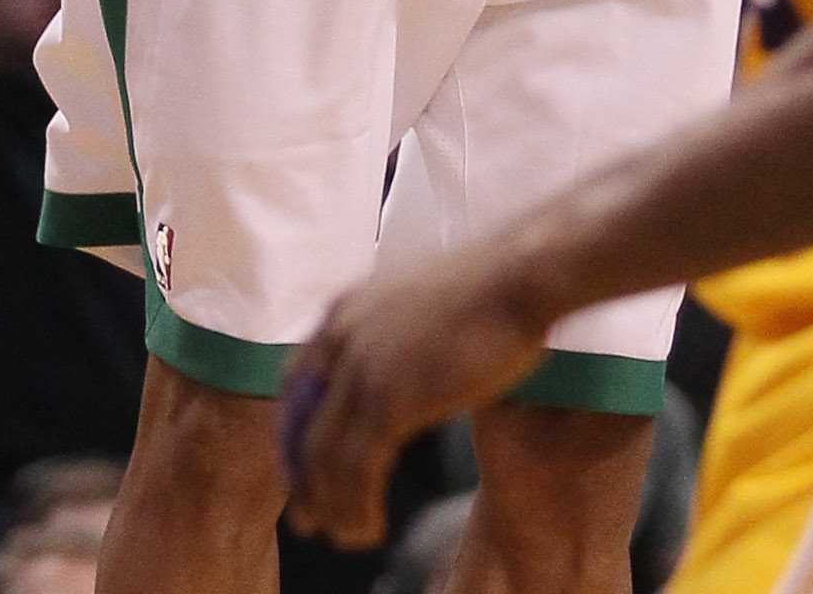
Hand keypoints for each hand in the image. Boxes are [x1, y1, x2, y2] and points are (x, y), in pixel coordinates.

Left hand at [284, 249, 551, 546]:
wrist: (518, 276)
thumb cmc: (488, 286)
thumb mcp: (417, 300)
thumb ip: (391, 331)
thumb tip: (395, 369)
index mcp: (346, 309)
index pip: (296, 382)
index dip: (294, 431)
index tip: (302, 463)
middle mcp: (342, 337)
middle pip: (304, 428)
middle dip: (304, 480)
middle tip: (308, 516)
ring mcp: (362, 369)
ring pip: (325, 460)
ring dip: (331, 507)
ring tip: (345, 536)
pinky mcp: (388, 400)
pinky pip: (356, 472)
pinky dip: (357, 508)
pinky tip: (369, 529)